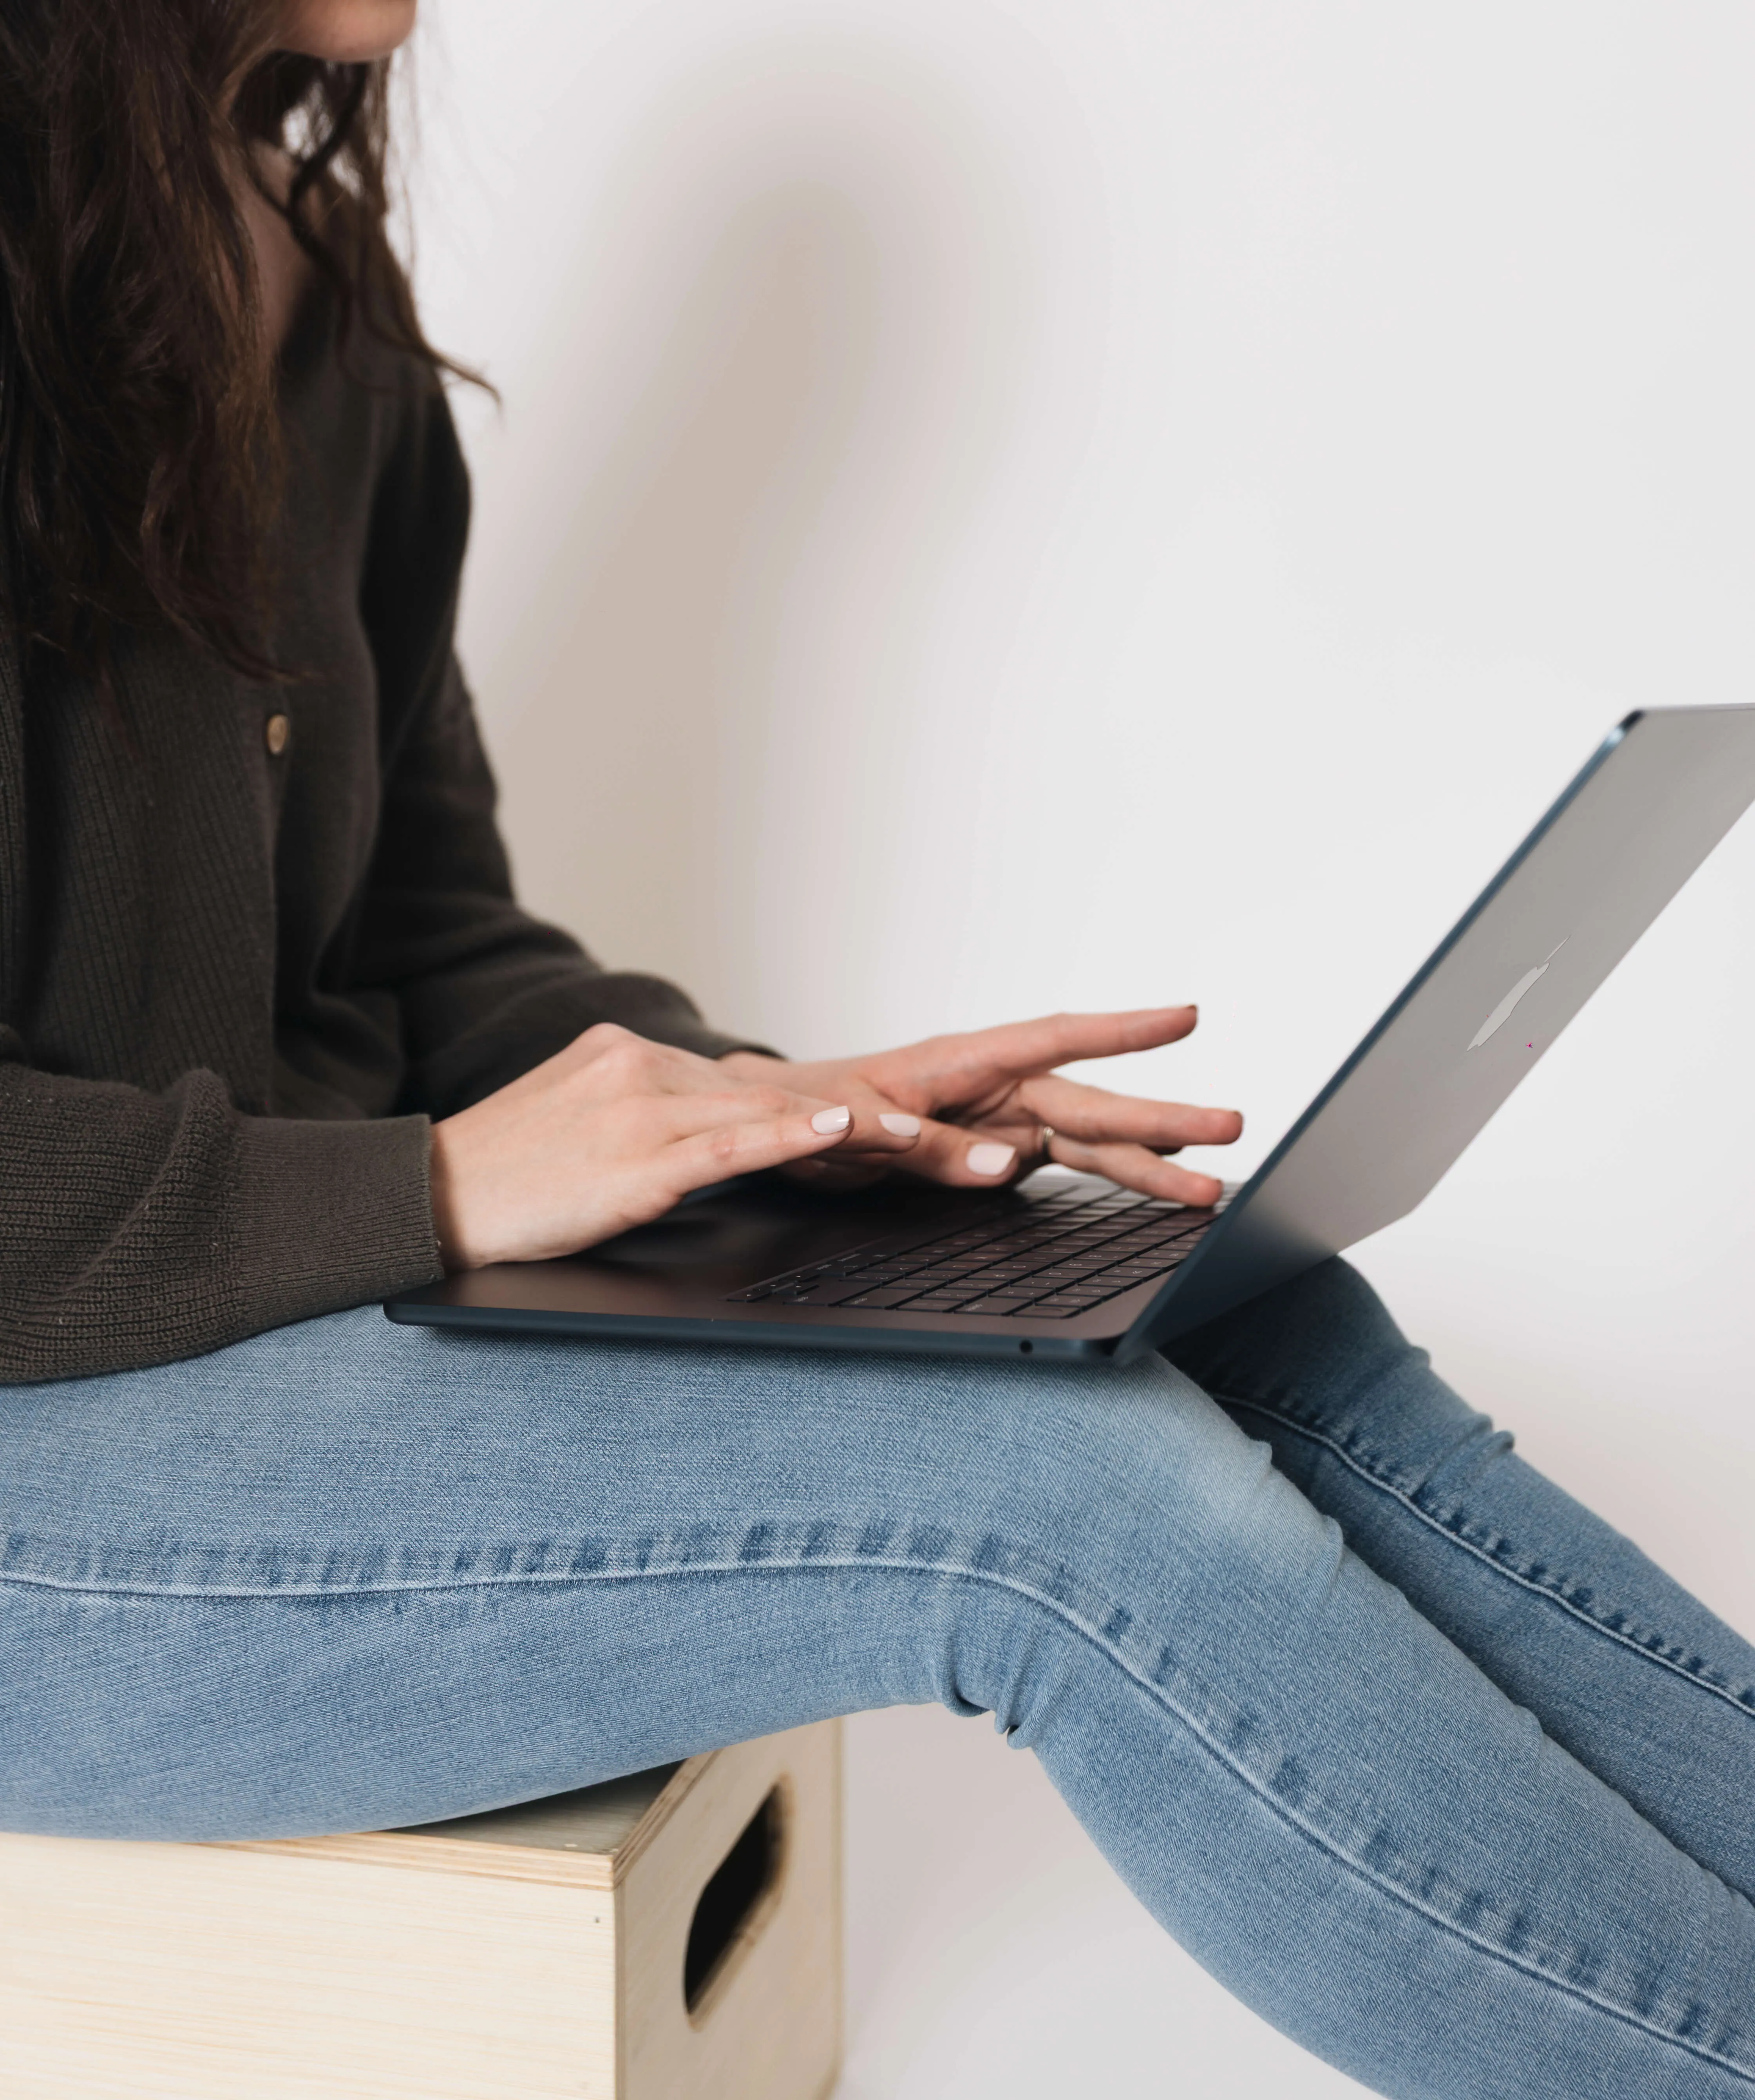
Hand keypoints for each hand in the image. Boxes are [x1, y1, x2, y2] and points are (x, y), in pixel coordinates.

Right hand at [427, 1023, 919, 1269]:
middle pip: (770, 1089)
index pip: (744, 1080)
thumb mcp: (584, 1121)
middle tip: (935, 1125)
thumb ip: (648, 1114)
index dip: (821, 1100)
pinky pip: (729, 1143)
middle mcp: (641, 1066)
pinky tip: (840, 1131)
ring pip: (764, 1112)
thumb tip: (709, 1129)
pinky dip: (791, 1136)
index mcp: (630, 1054)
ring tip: (920, 1133)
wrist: (435, 1196)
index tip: (886, 1111)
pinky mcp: (635, 1158)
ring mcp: (639, 1107)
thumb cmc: (511, 1174)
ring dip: (851, 1125)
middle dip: (857, 1114)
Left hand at [721, 1005, 1242, 1206]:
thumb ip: (933, 1150)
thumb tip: (1007, 1167)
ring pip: (1091, 1139)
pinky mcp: (1000, 1151)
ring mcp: (1003, 1120)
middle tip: (1234, 1126)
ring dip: (1152, 1161)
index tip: (1184, 1015)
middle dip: (1163, 1118)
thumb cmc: (809, 1112)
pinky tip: (1165, 1180)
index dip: (1120, 1030)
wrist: (775, 1125)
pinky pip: (1068, 1162)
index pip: (1054, 1037)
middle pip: (1091, 1100)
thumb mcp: (857, 1131)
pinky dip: (1116, 1175)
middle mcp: (995, 1087)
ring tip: (1212, 1186)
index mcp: (961, 1062)